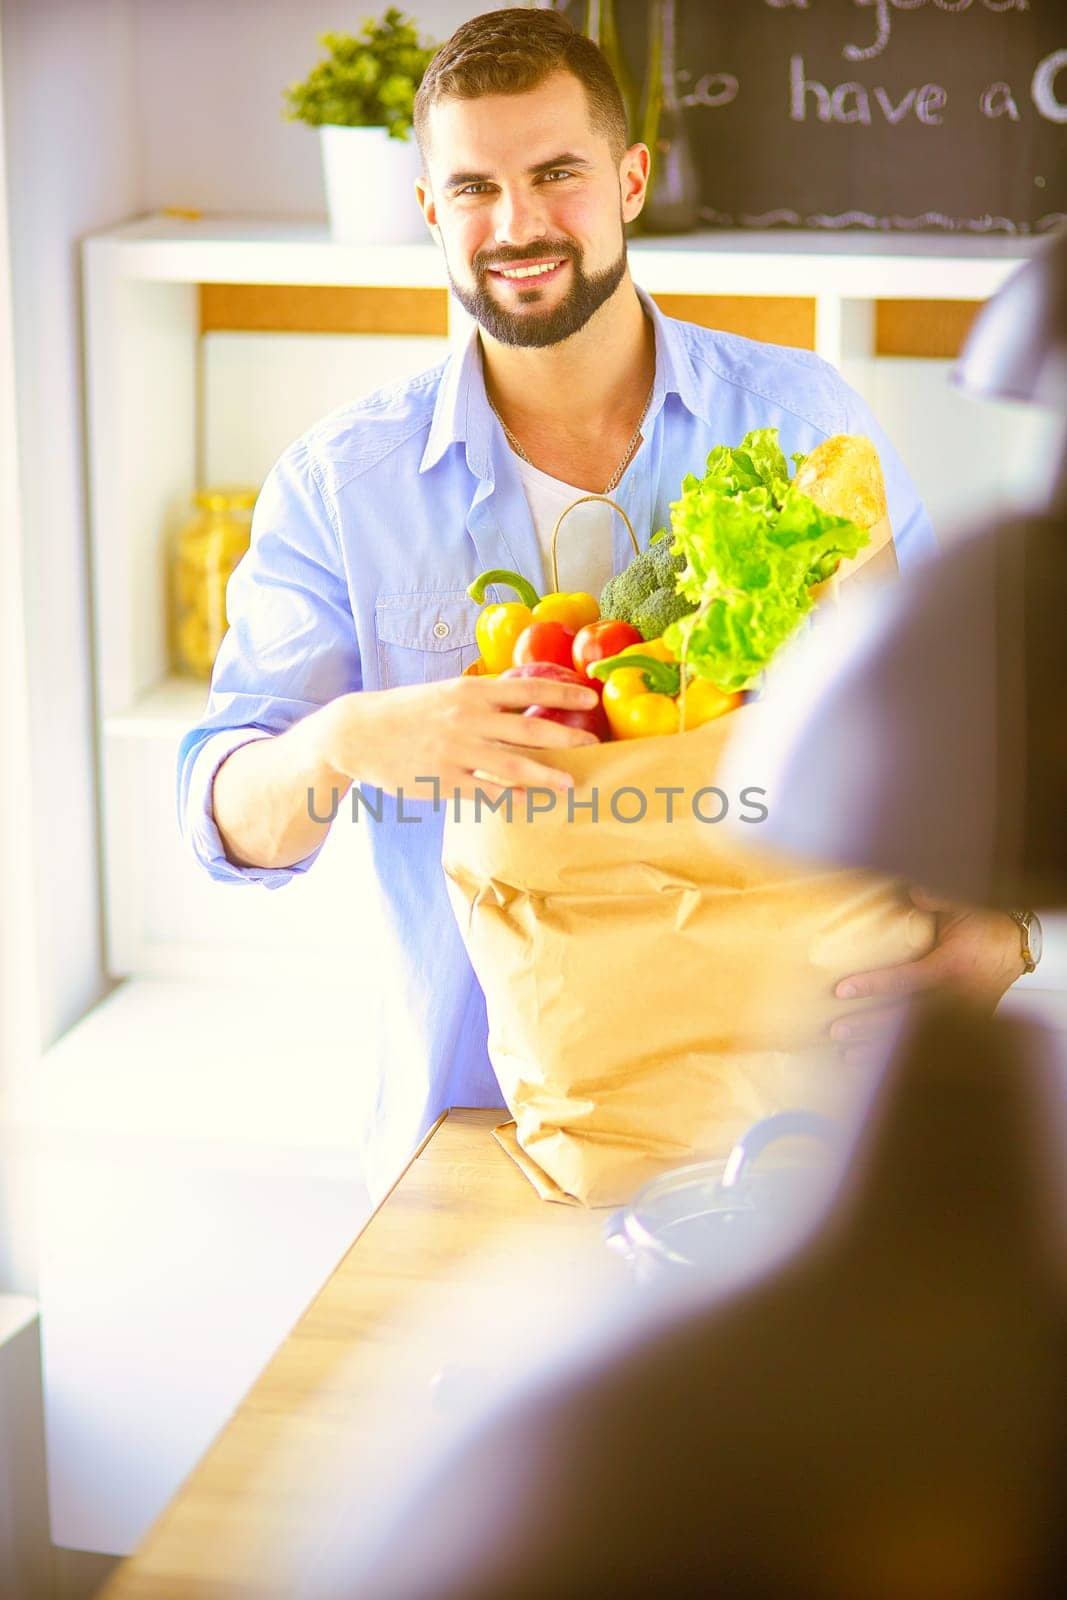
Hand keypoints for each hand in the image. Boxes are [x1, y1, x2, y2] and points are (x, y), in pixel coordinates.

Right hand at [320, 673, 601, 801]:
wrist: (356, 733)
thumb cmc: (405, 712)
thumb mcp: (444, 693)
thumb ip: (481, 699)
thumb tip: (522, 700)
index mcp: (470, 691)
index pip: (529, 688)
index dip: (563, 692)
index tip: (590, 697)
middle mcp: (468, 718)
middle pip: (530, 728)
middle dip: (566, 737)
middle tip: (593, 745)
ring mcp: (456, 752)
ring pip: (513, 765)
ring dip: (547, 775)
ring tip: (571, 783)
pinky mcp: (443, 781)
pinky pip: (486, 792)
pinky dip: (511, 797)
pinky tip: (531, 802)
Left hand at [830, 886, 1026, 1065]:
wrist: (1016, 949)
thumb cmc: (983, 926)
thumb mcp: (962, 906)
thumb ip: (935, 900)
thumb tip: (909, 892)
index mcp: (951, 966)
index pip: (907, 980)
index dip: (874, 986)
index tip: (842, 990)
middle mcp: (957, 996)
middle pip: (907, 1018)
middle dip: (870, 1026)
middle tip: (836, 1030)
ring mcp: (962, 1016)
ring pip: (916, 1038)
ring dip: (881, 1048)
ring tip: (847, 1053)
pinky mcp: (964, 1027)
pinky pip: (930, 1045)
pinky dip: (904, 1056)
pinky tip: (878, 1064)